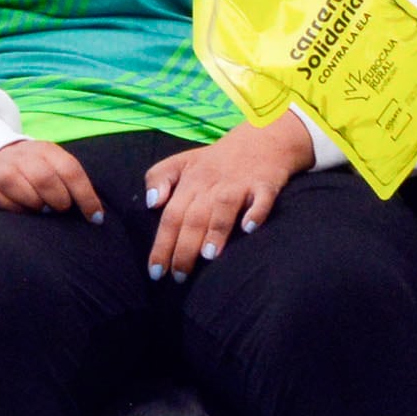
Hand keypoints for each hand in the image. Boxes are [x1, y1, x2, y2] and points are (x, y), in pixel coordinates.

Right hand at [0, 138, 102, 216]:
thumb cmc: (32, 168)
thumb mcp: (52, 165)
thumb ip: (71, 182)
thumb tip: (95, 214)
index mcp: (46, 150)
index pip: (71, 171)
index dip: (86, 197)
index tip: (96, 218)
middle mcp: (22, 156)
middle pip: (46, 180)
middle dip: (58, 202)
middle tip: (59, 209)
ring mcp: (1, 169)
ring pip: (23, 192)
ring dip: (37, 206)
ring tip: (40, 208)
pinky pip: (2, 203)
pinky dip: (16, 211)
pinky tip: (21, 210)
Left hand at [135, 118, 306, 278]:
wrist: (261, 139)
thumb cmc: (216, 160)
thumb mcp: (181, 161)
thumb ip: (159, 178)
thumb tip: (152, 204)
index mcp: (190, 180)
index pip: (170, 216)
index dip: (161, 244)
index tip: (155, 272)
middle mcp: (212, 183)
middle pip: (193, 217)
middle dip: (184, 248)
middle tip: (178, 277)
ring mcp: (239, 183)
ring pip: (224, 208)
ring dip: (216, 231)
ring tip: (208, 257)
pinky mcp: (265, 184)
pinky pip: (262, 199)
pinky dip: (257, 212)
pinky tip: (249, 228)